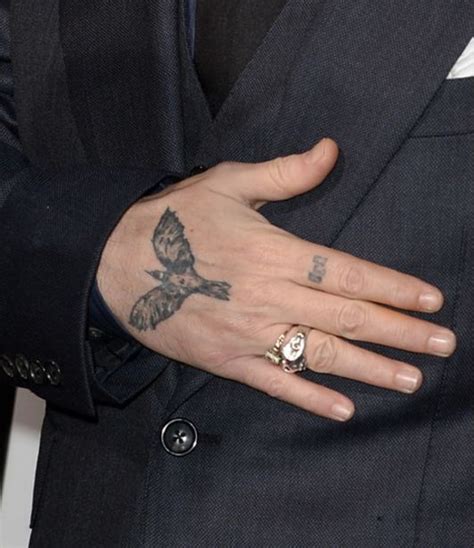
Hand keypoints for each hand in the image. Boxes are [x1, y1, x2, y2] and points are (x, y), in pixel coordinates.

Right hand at [97, 139, 455, 420]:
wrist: (116, 264)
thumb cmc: (174, 221)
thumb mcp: (228, 184)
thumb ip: (285, 173)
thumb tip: (330, 150)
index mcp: (273, 252)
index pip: (347, 272)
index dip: (393, 287)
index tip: (430, 300)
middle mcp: (267, 296)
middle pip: (345, 317)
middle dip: (399, 332)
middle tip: (442, 345)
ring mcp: (248, 333)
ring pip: (319, 355)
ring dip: (369, 370)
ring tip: (411, 381)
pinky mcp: (226, 359)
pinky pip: (274, 383)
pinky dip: (309, 397)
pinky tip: (343, 410)